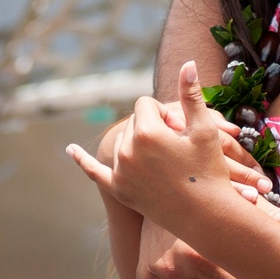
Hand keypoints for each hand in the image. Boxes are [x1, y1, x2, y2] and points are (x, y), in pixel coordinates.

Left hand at [67, 63, 272, 217]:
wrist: (206, 216)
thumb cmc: (209, 169)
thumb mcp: (205, 129)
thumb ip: (191, 94)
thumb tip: (187, 62)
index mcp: (146, 131)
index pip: (146, 104)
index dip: (166, 112)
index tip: (182, 128)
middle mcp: (127, 151)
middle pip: (134, 121)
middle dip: (154, 125)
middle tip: (179, 145)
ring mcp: (120, 173)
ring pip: (123, 141)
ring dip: (139, 141)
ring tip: (166, 158)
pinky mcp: (119, 190)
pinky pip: (94, 172)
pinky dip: (82, 160)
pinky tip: (70, 150)